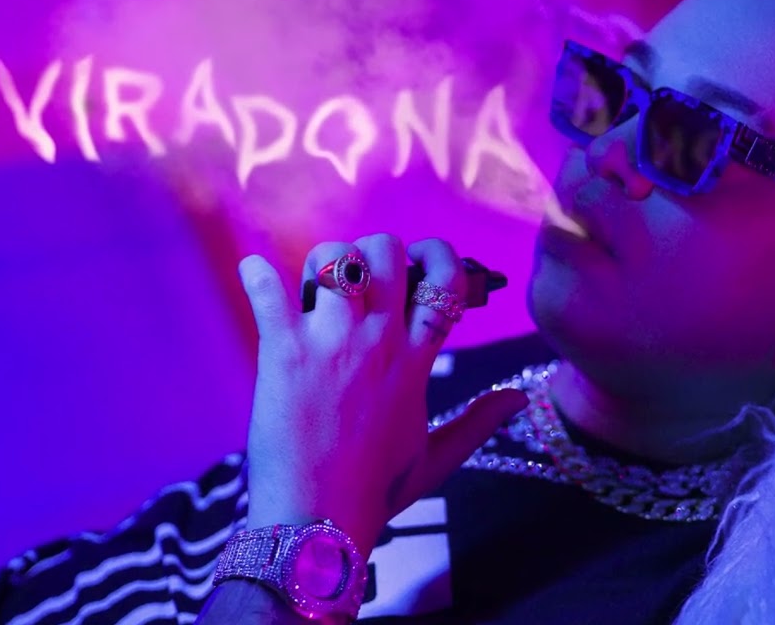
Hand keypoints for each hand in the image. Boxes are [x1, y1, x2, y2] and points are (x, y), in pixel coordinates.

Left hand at [237, 235, 527, 556]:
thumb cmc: (375, 492)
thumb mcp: (437, 459)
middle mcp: (377, 342)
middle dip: (373, 250)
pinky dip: (257, 274)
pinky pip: (268, 291)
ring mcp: (329, 343)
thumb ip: (479, 422)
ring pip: (332, 258)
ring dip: (322, 263)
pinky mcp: (282, 353)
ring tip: (312, 288)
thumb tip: (520, 399)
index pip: (443, 284)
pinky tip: (254, 273)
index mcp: (415, 363)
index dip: (438, 255)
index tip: (422, 259)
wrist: (317, 523)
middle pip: (385, 251)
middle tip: (360, 274)